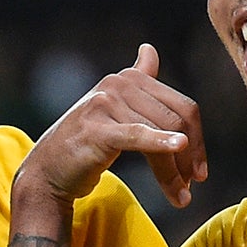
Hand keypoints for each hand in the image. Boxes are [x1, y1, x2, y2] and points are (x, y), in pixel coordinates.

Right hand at [15, 44, 207, 210]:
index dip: (198, 139)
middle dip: (188, 159)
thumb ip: (137, 82)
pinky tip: (179, 147)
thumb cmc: (84, 144)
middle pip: (175, 120)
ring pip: (161, 134)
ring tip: (181, 196)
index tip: (199, 170)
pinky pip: (138, 135)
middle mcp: (117, 84)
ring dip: (174, 171)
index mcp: (128, 78)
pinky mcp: (97, 128)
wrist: (47, 172)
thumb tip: (150, 49)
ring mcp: (105, 103)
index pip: (181, 107)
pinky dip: (161, 142)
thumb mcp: (113, 110)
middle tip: (191, 188)